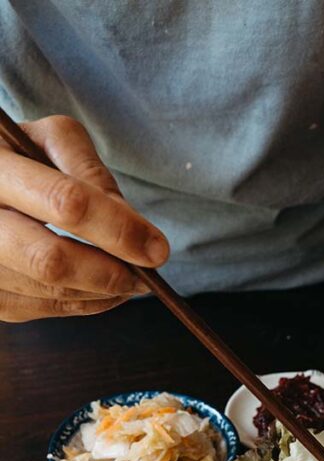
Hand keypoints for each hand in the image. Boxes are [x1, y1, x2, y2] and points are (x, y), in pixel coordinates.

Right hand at [0, 115, 168, 321]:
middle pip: (50, 261)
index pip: (65, 203)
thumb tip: (133, 226)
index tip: (157, 249)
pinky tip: (104, 287)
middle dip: (109, 273)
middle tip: (146, 276)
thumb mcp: (49, 142)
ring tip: (130, 278)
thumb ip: (91, 172)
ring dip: (104, 290)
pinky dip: (87, 302)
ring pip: (51, 290)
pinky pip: (47, 308)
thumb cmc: (19, 157)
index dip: (117, 229)